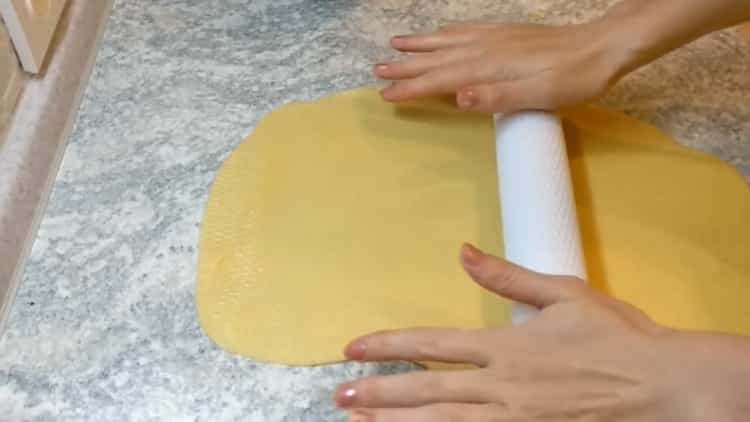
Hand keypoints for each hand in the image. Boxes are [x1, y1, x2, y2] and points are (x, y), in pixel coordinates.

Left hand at [334, 244, 749, 421]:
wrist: (663, 385)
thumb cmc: (617, 338)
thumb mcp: (564, 293)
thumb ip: (507, 276)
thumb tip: (463, 252)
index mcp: (505, 344)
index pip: (432, 343)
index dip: (389, 344)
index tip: (354, 347)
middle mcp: (501, 384)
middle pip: (426, 390)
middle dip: (378, 393)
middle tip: (340, 394)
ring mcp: (514, 418)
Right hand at [375, 22, 628, 112]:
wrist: (602, 46)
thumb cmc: (573, 79)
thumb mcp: (539, 96)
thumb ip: (496, 97)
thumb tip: (457, 97)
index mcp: (489, 67)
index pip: (440, 79)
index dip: (412, 88)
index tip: (386, 95)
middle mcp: (486, 48)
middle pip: (437, 58)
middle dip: (406, 66)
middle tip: (377, 70)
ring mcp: (496, 37)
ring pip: (448, 40)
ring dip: (420, 44)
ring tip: (396, 44)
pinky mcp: (507, 33)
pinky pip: (466, 30)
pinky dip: (446, 32)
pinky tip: (442, 32)